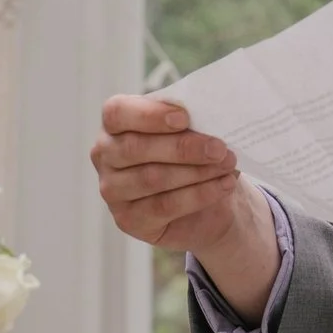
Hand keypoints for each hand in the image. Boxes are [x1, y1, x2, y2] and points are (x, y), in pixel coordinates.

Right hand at [91, 95, 279, 317]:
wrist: (206, 195)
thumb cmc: (192, 150)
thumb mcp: (190, 128)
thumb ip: (189, 118)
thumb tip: (207, 113)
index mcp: (115, 123)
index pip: (117, 113)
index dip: (149, 115)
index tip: (185, 118)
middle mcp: (105, 155)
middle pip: (135, 148)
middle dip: (183, 148)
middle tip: (219, 148)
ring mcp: (113, 190)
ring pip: (151, 179)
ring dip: (196, 172)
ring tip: (227, 165)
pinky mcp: (129, 220)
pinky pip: (164, 206)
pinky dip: (199, 195)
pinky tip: (223, 185)